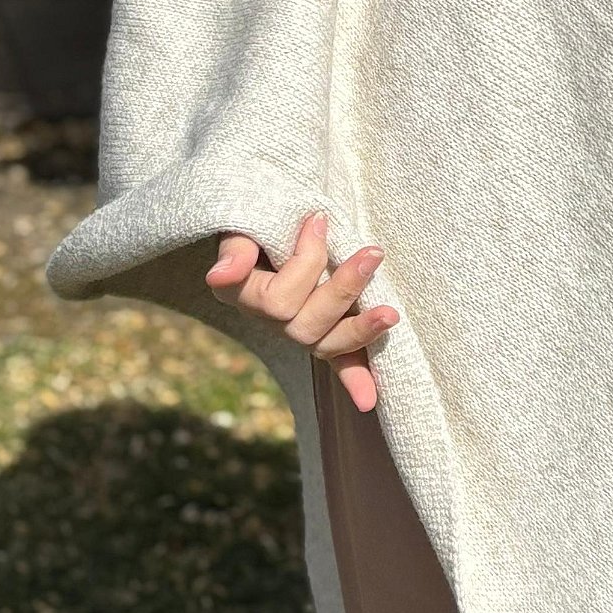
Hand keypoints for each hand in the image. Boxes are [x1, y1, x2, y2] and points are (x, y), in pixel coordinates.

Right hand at [205, 211, 397, 413]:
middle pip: (307, 325)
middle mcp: (270, 319)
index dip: (306, 262)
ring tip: (391, 313)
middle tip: (373, 252)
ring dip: (361, 332)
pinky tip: (370, 400)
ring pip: (327, 344)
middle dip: (345, 290)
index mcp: (244, 294)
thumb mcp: (240, 225)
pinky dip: (354, 376)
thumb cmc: (255, 215)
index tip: (319, 219)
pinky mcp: (321, 329)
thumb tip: (220, 276)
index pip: (278, 300)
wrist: (270, 211)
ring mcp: (296, 328)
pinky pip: (337, 359)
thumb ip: (236, 249)